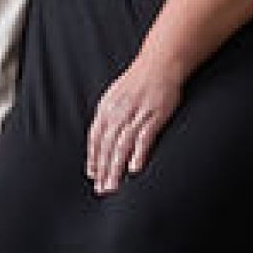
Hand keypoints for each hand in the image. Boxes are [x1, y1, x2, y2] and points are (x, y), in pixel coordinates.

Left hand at [86, 57, 184, 194]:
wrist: (159, 63)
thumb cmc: (138, 81)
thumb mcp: (116, 96)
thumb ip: (109, 116)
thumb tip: (103, 136)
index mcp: (106, 108)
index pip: (95, 138)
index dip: (94, 157)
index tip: (93, 175)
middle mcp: (117, 112)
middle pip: (106, 146)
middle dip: (103, 170)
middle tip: (101, 190)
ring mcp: (135, 114)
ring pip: (121, 146)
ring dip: (116, 168)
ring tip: (113, 186)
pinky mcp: (154, 115)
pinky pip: (144, 137)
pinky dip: (138, 153)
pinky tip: (134, 169)